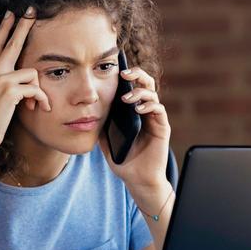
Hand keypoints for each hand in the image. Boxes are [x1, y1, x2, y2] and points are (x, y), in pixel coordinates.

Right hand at [0, 7, 50, 157]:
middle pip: (11, 43)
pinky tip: (39, 109)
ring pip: (31, 73)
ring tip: (37, 105)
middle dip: (23, 25)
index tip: (10, 13)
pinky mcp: (9, 90)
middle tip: (31, 10)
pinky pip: (35, 88)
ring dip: (39, 91)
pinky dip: (41, 99)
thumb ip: (5, 84)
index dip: (4, 28)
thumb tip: (26, 80)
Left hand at [99, 66, 171, 190]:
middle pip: (146, 84)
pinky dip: (149, 106)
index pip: (132, 86)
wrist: (137, 179)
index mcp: (133, 111)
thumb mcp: (106, 138)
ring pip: (152, 94)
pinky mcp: (162, 127)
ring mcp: (155, 118)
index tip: (115, 70)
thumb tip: (88, 110)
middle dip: (136, 75)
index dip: (127, 76)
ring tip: (127, 99)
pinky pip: (159, 110)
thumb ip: (101, 123)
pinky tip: (138, 110)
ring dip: (139, 92)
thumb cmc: (123, 159)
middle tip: (124, 74)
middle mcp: (146, 111)